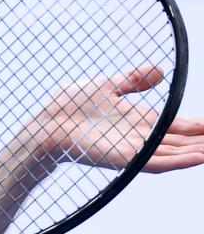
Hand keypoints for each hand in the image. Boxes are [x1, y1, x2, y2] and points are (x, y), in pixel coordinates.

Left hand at [29, 66, 203, 172]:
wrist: (45, 122)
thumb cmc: (70, 106)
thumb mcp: (107, 87)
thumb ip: (132, 81)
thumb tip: (160, 70)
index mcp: (142, 123)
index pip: (181, 127)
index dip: (202, 127)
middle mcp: (143, 139)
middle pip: (185, 143)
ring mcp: (135, 150)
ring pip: (178, 154)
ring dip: (201, 152)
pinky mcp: (124, 159)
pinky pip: (157, 162)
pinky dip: (180, 160)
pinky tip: (201, 157)